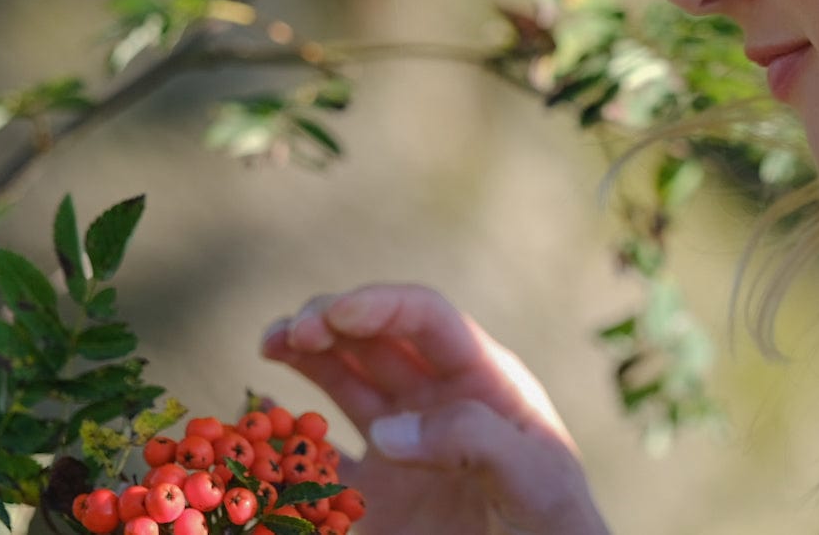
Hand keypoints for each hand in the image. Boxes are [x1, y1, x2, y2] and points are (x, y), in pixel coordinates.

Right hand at [261, 284, 609, 534]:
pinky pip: (325, 454)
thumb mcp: (536, 477)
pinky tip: (263, 413)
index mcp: (485, 380)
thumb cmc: (555, 528)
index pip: (426, 319)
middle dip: (331, 322)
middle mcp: (440, 401)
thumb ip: (473, 439)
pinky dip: (292, 433)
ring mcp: (407, 445)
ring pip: (347, 380)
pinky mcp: (378, 494)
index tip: (332, 315)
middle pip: (377, 338)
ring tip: (272, 342)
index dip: (377, 305)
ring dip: (308, 355)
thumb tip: (388, 430)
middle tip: (290, 333)